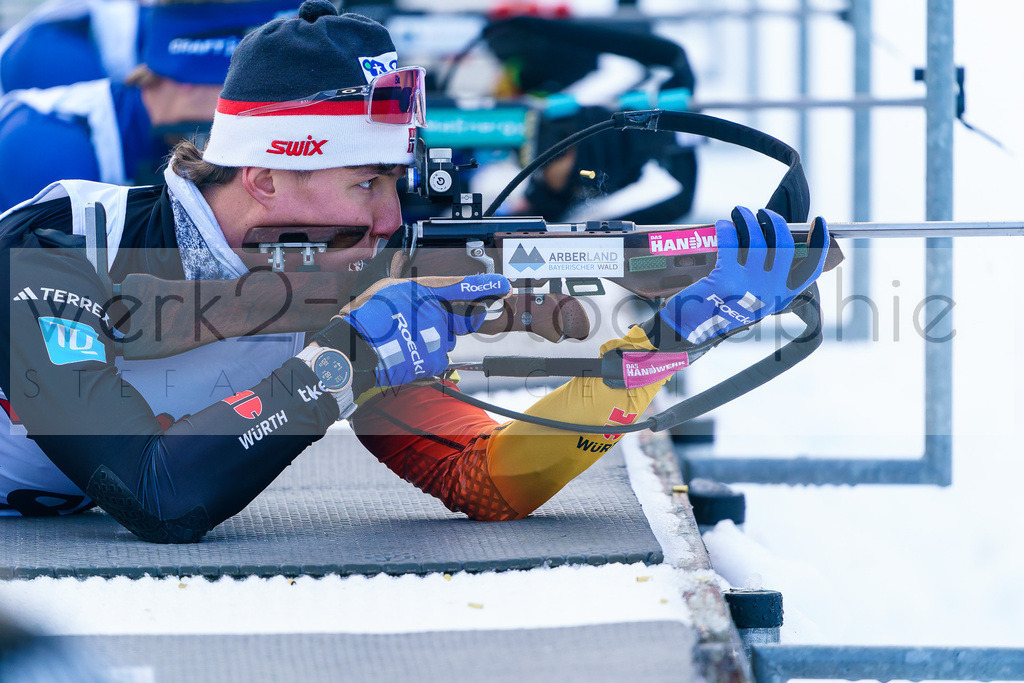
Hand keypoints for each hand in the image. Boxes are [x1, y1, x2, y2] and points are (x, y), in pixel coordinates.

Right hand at [315, 273, 510, 386]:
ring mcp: (435, 333)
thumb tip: (421, 283)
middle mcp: (432, 309)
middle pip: (461, 319)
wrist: (351, 349)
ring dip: (432, 343)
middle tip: (426, 328)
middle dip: (453, 324)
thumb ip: (410, 288)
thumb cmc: (361, 320)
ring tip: (404, 342)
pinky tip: (405, 355)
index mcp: (421, 289)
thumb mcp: (384, 290)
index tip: (505, 286)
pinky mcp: (434, 356)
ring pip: (447, 340)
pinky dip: (424, 360)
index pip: (462, 285)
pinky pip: (438, 359)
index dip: (487, 285)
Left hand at [645, 206, 828, 348]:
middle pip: (784, 246)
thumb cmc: (719, 309)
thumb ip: (766, 277)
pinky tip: (722, 225)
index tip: (817, 222)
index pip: (810, 270)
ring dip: (748, 219)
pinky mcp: (727, 280)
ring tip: (739, 212)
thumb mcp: (752, 299)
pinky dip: (727, 229)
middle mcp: (771, 293)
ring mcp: (750, 287)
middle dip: (775, 222)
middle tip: (762, 213)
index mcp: (781, 298)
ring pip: (756, 240)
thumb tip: (771, 237)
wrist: (688, 331)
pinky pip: (731, 243)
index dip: (818, 243)